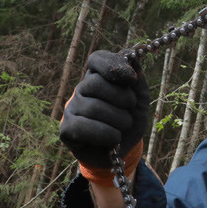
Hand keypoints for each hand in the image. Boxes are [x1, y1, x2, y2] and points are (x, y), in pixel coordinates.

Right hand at [60, 50, 149, 168]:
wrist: (122, 151)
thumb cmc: (128, 121)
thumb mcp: (140, 100)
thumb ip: (137, 79)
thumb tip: (132, 56)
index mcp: (100, 77)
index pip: (97, 59)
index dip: (113, 65)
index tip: (131, 79)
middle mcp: (82, 89)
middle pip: (96, 83)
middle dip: (122, 98)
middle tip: (130, 108)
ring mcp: (72, 108)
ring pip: (93, 107)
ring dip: (118, 120)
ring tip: (123, 127)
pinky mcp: (66, 129)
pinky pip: (83, 127)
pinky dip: (105, 134)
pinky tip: (113, 139)